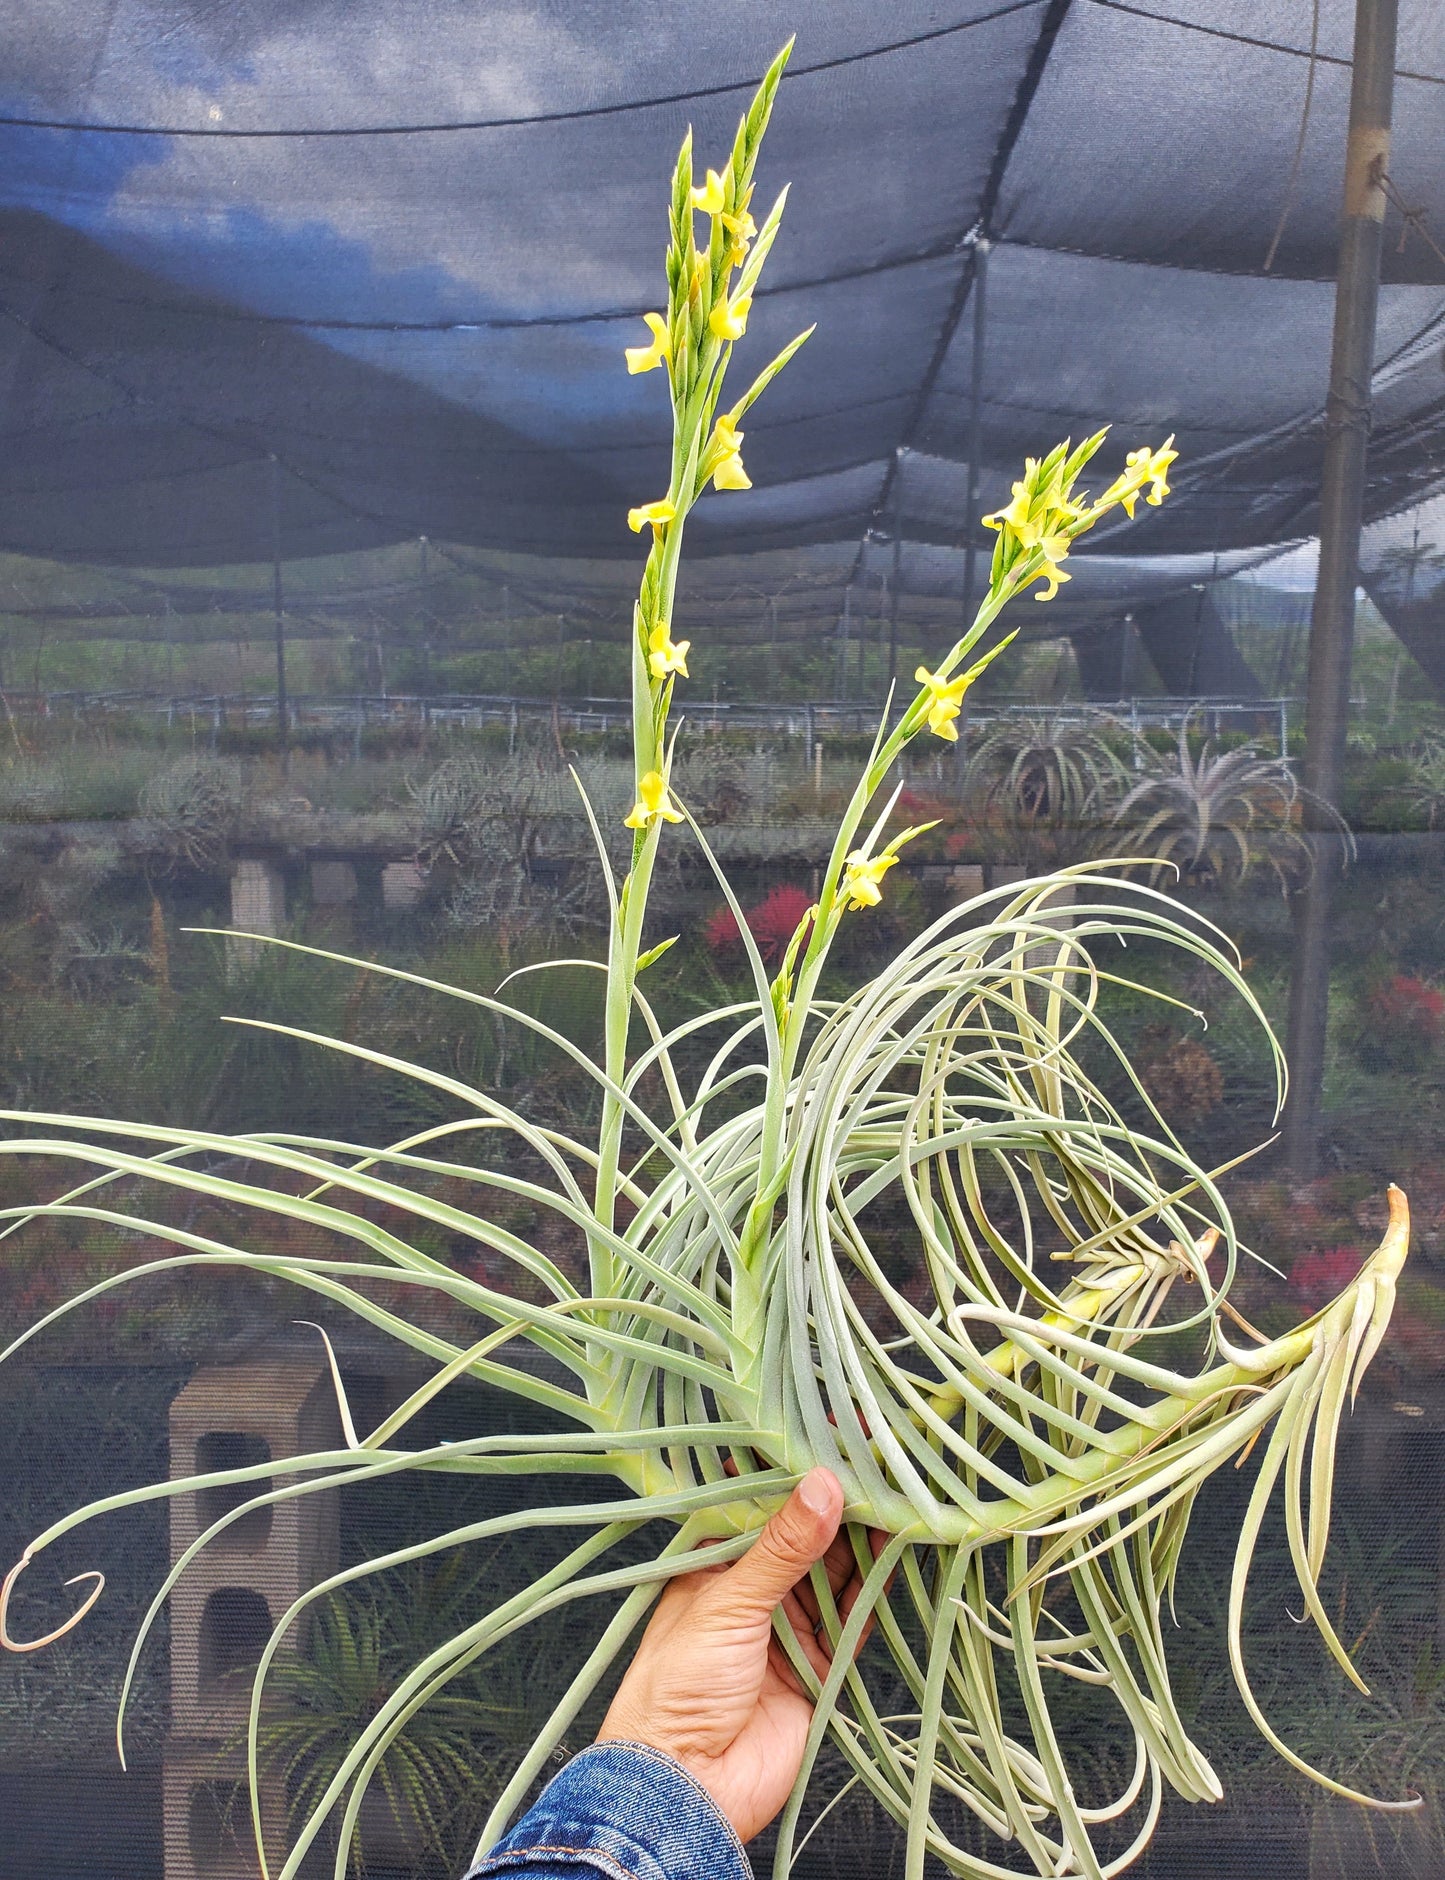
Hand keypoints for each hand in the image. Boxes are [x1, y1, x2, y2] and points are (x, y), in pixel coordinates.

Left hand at [596, 1468, 878, 1841]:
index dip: (792, 1466)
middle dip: (839, 1496)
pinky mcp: (819, 1666)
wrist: (687, 1789)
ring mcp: (788, 1626)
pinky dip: (878, 1584)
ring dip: (865, 1534)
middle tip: (878, 1451)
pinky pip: (855, 1616)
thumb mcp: (727, 1603)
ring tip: (898, 1488)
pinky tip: (899, 1547)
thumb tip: (822, 1484)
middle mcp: (753, 1588)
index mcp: (713, 1563)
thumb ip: (782, 1548)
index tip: (828, 1427)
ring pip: (835, 1568)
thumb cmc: (677, 1686)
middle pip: (804, 1531)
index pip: (758, 1501)